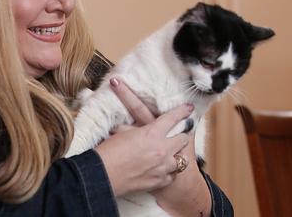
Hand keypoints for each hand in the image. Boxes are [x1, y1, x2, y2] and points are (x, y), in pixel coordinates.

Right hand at [94, 79, 191, 196]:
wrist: (103, 175)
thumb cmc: (108, 153)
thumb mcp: (122, 133)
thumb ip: (135, 129)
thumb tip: (137, 125)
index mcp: (151, 133)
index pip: (172, 118)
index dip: (182, 111)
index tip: (188, 108)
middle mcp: (161, 149)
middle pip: (183, 139)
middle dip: (181, 137)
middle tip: (177, 137)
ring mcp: (162, 167)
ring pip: (182, 160)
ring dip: (176, 156)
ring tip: (169, 156)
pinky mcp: (159, 182)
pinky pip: (172, 176)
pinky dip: (168, 173)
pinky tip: (162, 171)